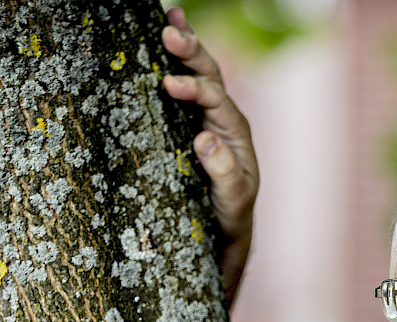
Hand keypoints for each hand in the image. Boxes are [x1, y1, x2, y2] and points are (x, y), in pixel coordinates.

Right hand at [162, 7, 257, 306]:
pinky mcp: (188, 122)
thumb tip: (205, 138)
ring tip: (171, 16)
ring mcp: (206, 117)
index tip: (170, 83)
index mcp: (235, 133)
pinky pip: (183, 87)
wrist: (225, 225)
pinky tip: (161, 36)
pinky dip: (174, 61)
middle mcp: (223, 119)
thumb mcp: (232, 200)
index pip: (217, 102)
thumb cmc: (230, 213)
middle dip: (191, 53)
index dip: (195, 89)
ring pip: (200, 74)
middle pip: (211, 77)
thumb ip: (224, 172)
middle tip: (169, 31)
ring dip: (186, 46)